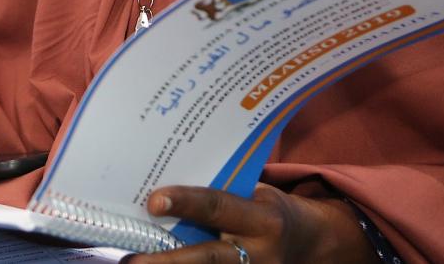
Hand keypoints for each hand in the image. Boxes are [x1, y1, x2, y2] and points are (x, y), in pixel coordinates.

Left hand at [120, 185, 374, 263]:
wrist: (311, 243)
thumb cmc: (269, 209)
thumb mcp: (255, 194)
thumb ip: (220, 193)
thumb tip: (166, 186)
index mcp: (263, 219)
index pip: (217, 207)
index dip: (186, 203)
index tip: (154, 201)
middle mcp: (259, 253)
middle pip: (207, 257)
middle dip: (168, 260)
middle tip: (133, 260)